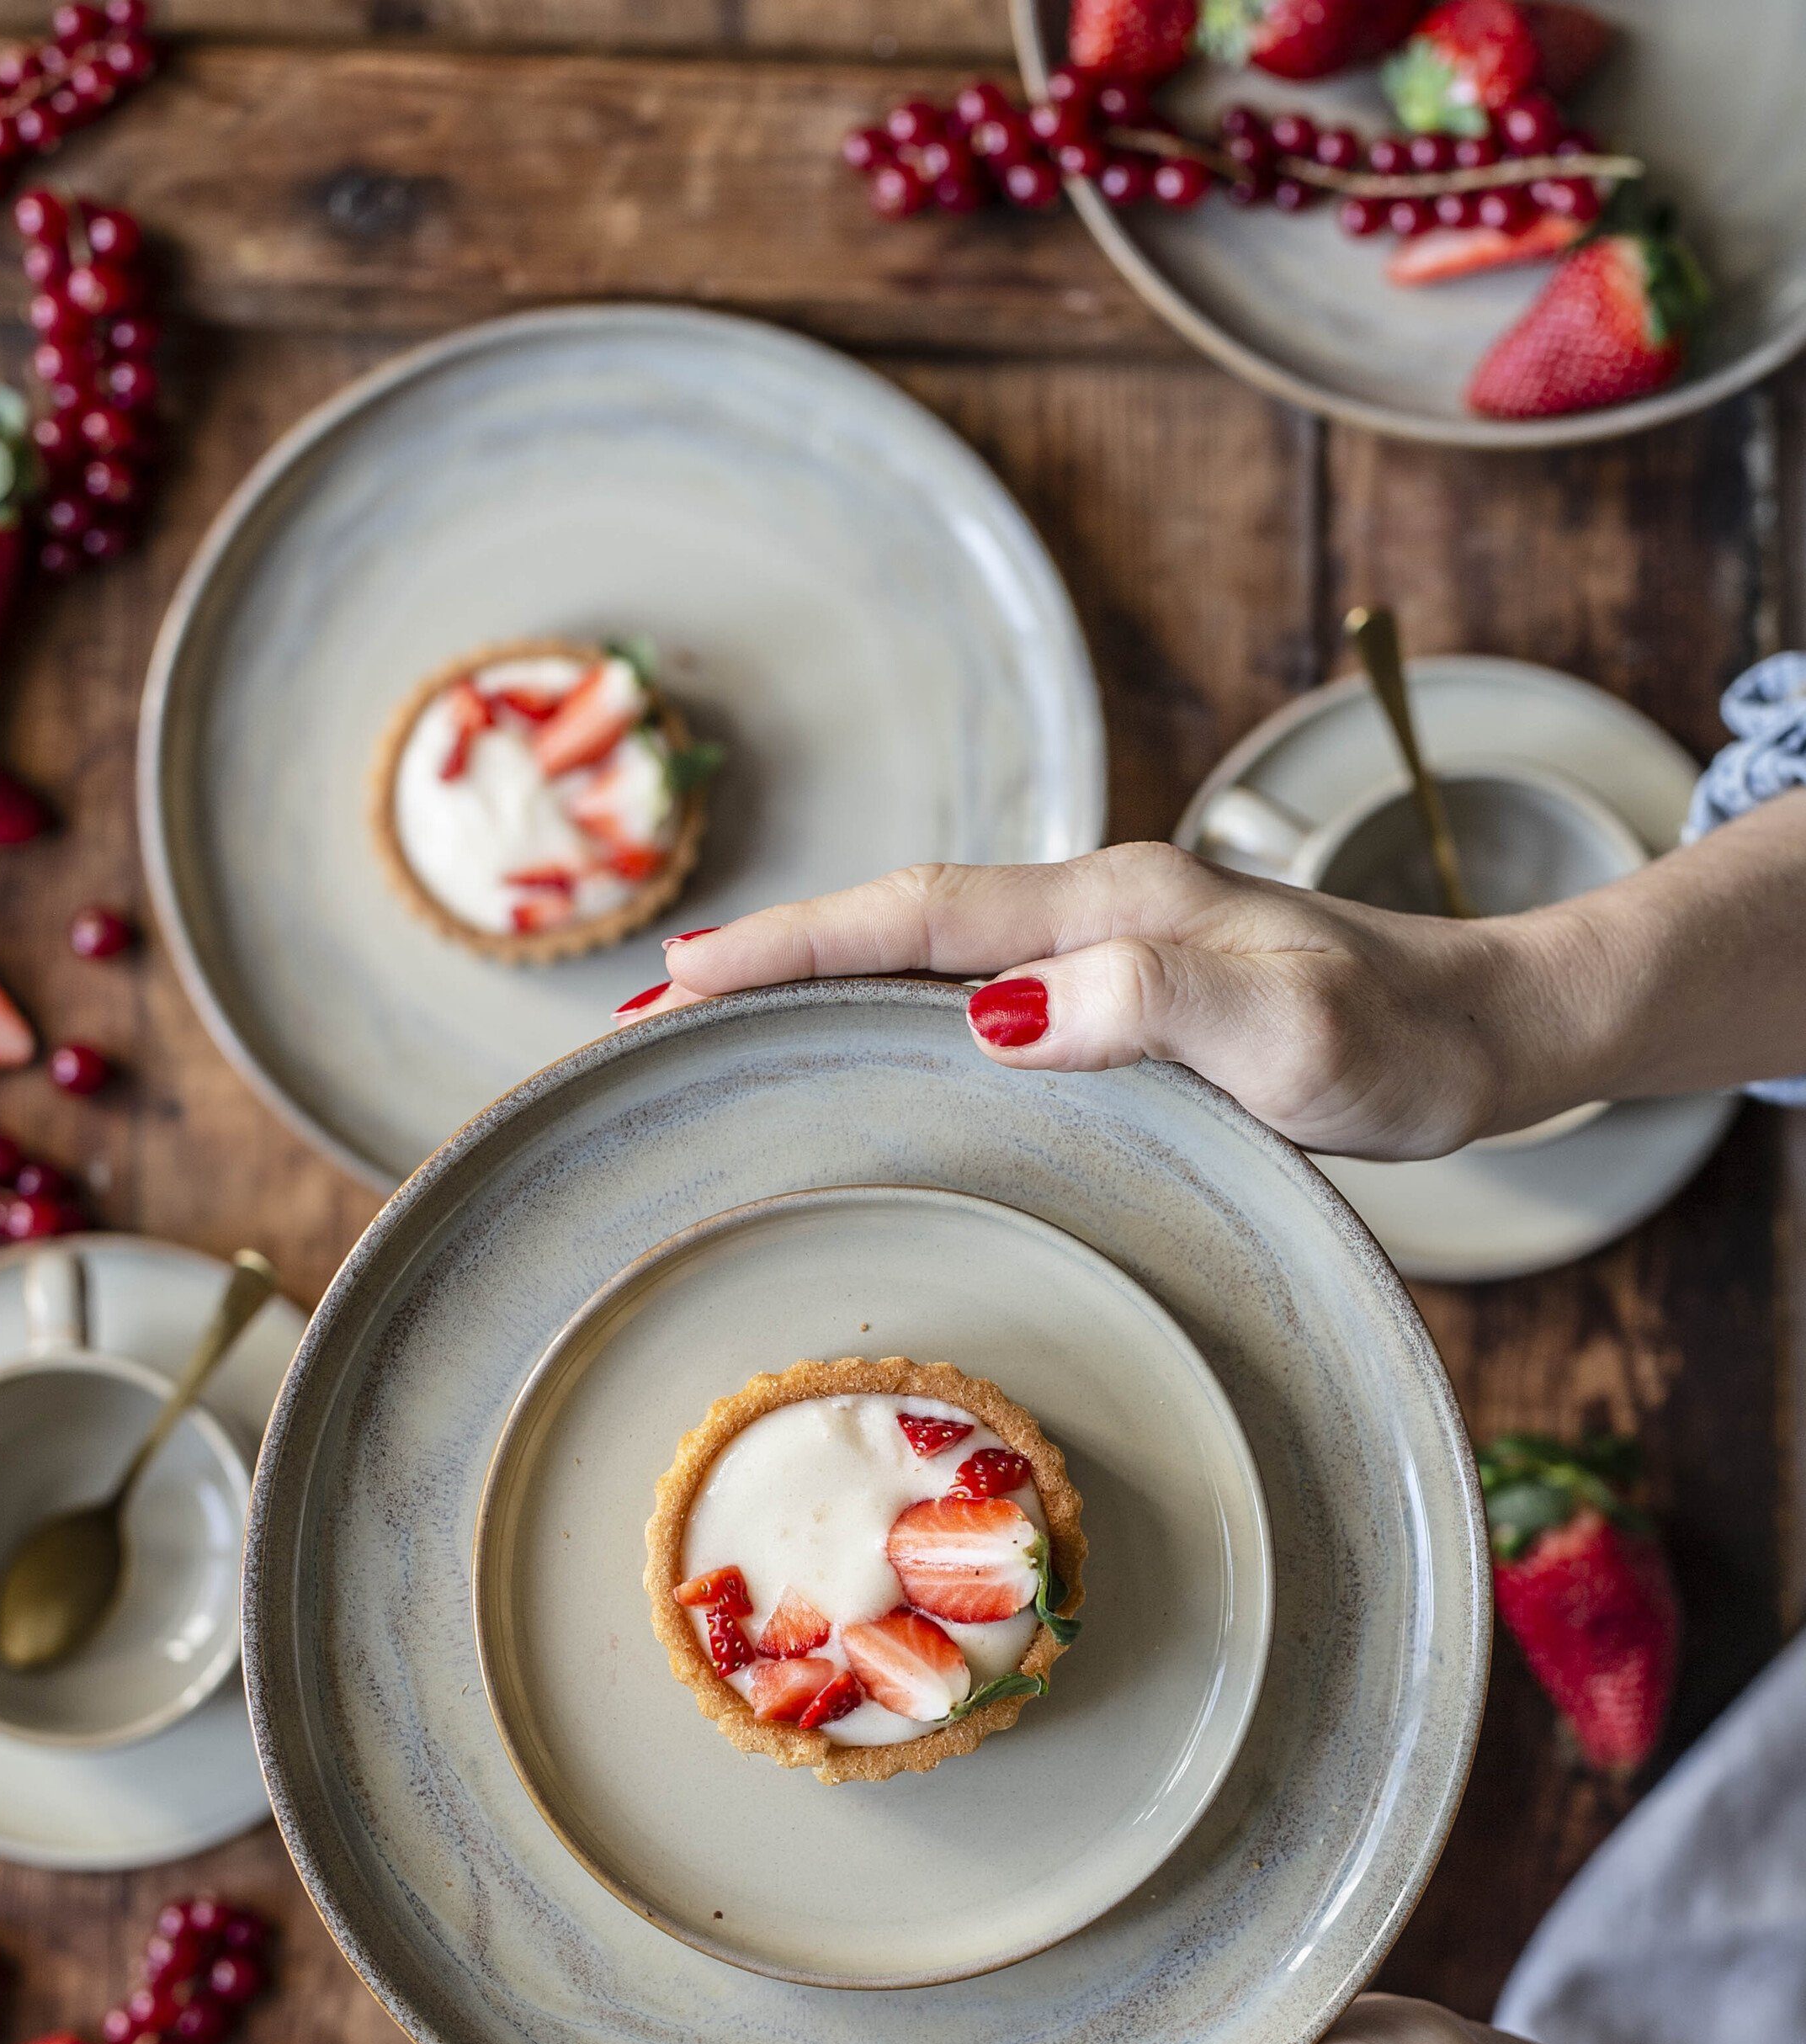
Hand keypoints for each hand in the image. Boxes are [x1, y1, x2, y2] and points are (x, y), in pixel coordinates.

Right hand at [624, 847, 1560, 1158]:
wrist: (1486, 1030)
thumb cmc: (1396, 1042)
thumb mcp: (1292, 1031)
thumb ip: (1154, 1002)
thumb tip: (993, 1010)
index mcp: (1110, 908)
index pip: (917, 915)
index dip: (793, 945)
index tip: (678, 981)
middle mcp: (1092, 913)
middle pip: (896, 922)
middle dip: (767, 958)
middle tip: (645, 1014)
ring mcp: (1105, 949)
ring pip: (927, 953)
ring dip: (819, 981)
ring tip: (716, 1029)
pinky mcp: (1123, 994)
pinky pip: (973, 989)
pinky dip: (894, 1010)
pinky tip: (867, 1047)